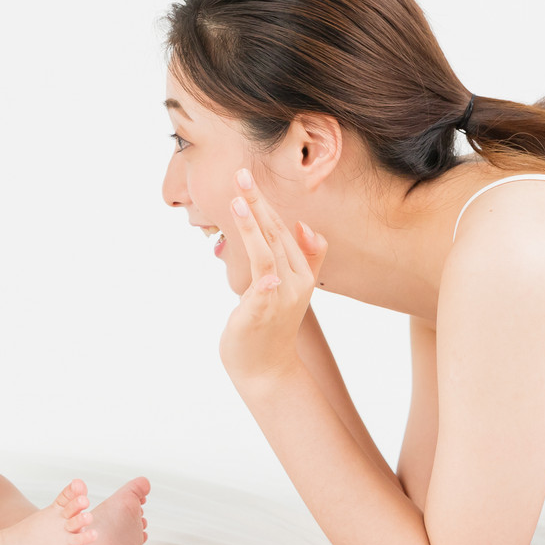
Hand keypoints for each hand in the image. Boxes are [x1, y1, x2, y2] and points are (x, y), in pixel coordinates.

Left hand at [220, 168, 328, 383]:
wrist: (266, 370)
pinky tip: (261, 269)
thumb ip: (306, 258)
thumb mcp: (289, 288)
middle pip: (275, 234)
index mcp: (301, 272)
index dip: (265, 203)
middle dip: (258, 203)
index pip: (283, 230)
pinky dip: (263, 272)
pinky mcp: (264, 312)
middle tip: (241, 175)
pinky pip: (264, 287)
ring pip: (268, 252)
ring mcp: (281, 297)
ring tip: (237, 200)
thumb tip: (307, 226)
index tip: (248, 178)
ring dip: (254, 225)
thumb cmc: (272, 326)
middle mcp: (295, 281)